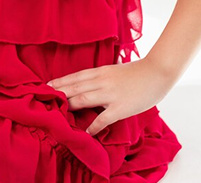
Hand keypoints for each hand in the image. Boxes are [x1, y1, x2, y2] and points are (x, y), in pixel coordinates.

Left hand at [46, 57, 173, 135]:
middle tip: (44, 97)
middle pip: (75, 86)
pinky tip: (85, 131)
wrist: (156, 72)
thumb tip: (89, 83)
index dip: (61, 81)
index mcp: (101, 71)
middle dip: (59, 92)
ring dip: (69, 105)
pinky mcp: (120, 107)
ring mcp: (111, 94)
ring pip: (84, 98)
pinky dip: (93, 125)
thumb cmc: (137, 72)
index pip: (76, 76)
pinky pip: (103, 117)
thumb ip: (102, 76)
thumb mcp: (115, 70)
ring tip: (57, 111)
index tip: (47, 84)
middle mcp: (102, 81)